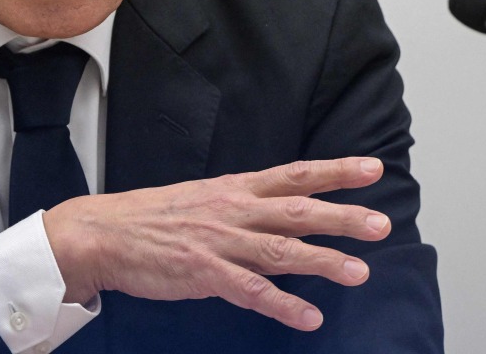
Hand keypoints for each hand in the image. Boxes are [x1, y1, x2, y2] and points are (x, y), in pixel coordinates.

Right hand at [44, 157, 389, 331]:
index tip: (372, 169)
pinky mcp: (204, 273)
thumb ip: (244, 207)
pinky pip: (251, 291)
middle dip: (342, 217)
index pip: (295, 175)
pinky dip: (283, 305)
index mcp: (235, 188)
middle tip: (381, 224)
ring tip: (359, 272)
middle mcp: (234, 210)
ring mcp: (220, 242)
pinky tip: (309, 318)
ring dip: (324, 262)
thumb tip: (283, 214)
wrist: (104, 232)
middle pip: (298, 211)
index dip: (335, 171)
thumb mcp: (204, 198)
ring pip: (282, 251)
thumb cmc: (153, 217)